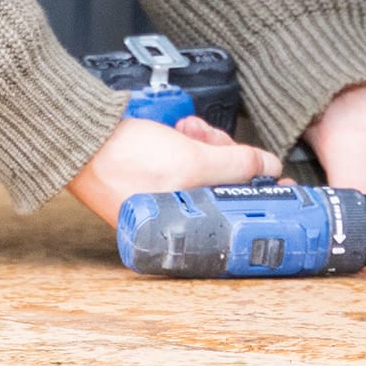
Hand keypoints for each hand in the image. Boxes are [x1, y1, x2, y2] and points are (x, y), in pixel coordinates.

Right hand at [68, 114, 279, 226]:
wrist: (82, 136)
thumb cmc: (121, 158)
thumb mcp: (191, 162)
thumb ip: (236, 166)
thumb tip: (268, 168)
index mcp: (179, 235)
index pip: (236, 223)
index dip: (262, 202)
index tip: (284, 188)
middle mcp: (174, 223)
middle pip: (226, 191)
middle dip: (226, 159)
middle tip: (215, 142)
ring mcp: (166, 199)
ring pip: (211, 169)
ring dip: (208, 143)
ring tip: (189, 131)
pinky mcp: (158, 177)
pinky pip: (189, 159)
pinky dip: (190, 141)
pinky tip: (181, 129)